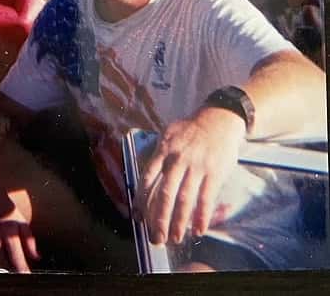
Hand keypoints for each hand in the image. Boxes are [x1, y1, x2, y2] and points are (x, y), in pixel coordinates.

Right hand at [0, 179, 39, 271]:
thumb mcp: (21, 220)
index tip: (28, 277)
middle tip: (20, 279)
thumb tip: (36, 257)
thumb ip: (29, 241)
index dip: (23, 273)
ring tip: (9, 276)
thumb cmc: (5, 205)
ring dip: (1, 274)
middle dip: (13, 275)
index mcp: (9, 235)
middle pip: (4, 268)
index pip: (17, 262)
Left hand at [135, 108, 245, 244]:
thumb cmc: (192, 130)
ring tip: (176, 238)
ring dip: (179, 222)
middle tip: (156, 237)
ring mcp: (196, 166)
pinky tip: (198, 230)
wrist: (219, 119)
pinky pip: (206, 199)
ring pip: (185, 199)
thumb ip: (158, 154)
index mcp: (164, 149)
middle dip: (159, 218)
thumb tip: (147, 178)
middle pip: (165, 193)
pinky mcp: (214, 173)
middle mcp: (178, 159)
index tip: (138, 217)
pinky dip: (202, 217)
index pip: (148, 177)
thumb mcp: (169, 134)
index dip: (141, 199)